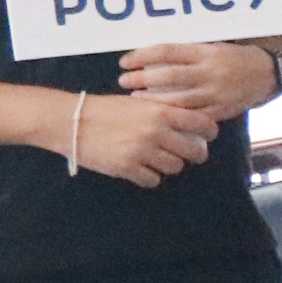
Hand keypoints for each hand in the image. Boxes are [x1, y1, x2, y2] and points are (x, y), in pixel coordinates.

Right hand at [66, 91, 220, 187]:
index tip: (208, 136)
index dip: (209, 132)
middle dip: (194, 153)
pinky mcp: (127, 168)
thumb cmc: (105, 109)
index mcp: (161, 112)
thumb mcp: (138, 102)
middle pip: (194, 151)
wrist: (72, 120)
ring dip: (169, 164)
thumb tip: (189, 122)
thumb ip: (164, 111)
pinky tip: (141, 168)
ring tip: (158, 157)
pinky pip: (152, 179)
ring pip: (175, 167)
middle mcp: (156, 132)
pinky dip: (150, 176)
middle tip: (189, 153)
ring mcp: (142, 151)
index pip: (202, 124)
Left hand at [117, 40, 278, 120]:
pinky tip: (160, 114)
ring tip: (135, 98)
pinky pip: (193, 115)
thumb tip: (153, 56)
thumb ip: (188, 52)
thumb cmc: (237, 57)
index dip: (142, 56)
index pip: (167, 52)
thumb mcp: (214, 46)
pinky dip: (174, 115)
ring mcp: (215, 93)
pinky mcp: (221, 110)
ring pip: (177, 99)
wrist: (269, 74)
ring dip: (152, 100)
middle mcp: (210, 72)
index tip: (125, 61)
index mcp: (207, 52)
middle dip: (141, 79)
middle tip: (123, 80)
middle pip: (168, 76)